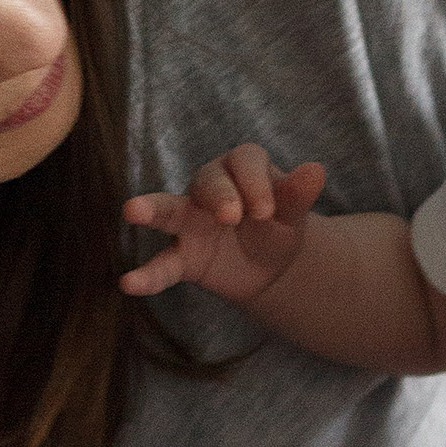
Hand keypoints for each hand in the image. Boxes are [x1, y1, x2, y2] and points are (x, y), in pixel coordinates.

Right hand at [120, 147, 325, 303]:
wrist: (269, 266)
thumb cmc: (279, 228)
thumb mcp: (293, 214)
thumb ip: (298, 195)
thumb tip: (316, 170)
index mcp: (243, 167)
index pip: (245, 163)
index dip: (255, 184)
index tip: (267, 211)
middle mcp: (211, 187)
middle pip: (208, 180)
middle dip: (219, 195)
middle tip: (231, 216)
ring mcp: (190, 220)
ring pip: (169, 210)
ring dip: (151, 209)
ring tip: (131, 210)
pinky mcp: (182, 255)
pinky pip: (164, 263)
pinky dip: (147, 275)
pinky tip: (129, 283)